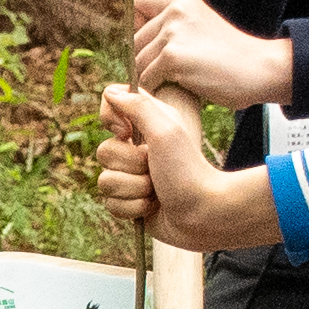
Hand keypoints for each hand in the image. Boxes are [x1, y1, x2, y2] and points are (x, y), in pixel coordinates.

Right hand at [98, 83, 279, 254]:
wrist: (204, 215)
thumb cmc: (188, 171)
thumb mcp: (166, 129)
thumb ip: (139, 106)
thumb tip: (112, 93)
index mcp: (146, 125)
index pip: (109, 107)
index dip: (110, 119)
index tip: (127, 132)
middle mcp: (136, 149)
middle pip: (103, 152)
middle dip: (130, 166)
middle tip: (154, 168)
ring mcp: (132, 177)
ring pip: (104, 182)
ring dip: (134, 189)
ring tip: (156, 191)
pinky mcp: (130, 202)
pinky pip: (110, 204)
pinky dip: (133, 208)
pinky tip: (153, 207)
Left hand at [128, 0, 296, 111]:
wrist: (260, 69)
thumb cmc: (232, 56)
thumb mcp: (202, 25)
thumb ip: (177, 24)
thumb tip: (140, 37)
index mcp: (182, 0)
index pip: (138, 3)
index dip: (138, 24)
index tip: (150, 43)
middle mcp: (175, 11)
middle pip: (134, 39)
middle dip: (145, 59)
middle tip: (165, 74)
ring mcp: (172, 33)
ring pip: (138, 61)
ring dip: (150, 77)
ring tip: (172, 83)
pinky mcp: (172, 57)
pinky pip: (146, 78)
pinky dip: (156, 89)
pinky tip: (174, 90)